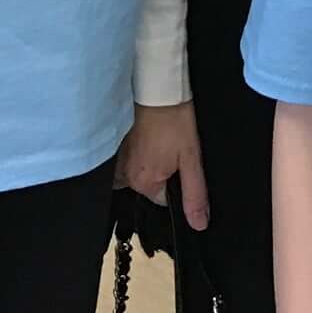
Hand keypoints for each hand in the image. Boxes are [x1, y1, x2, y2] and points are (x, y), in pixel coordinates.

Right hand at [115, 102, 209, 231]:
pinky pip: (126, 159)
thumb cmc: (175, 120)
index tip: (181, 161)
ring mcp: (115, 159)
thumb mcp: (192, 158)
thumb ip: (194, 194)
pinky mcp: (113, 143)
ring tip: (158, 140)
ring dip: (147, 161)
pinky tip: (146, 136)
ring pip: (137, 171)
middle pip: (149, 185)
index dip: (177, 181)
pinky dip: (136, 151)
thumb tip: (198, 225)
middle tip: (170, 147)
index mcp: (144, 183)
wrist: (157, 87)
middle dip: (161, 171)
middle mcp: (124, 175)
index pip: (164, 198)